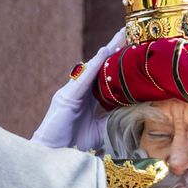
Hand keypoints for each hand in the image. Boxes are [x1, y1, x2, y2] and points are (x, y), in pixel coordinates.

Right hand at [31, 28, 126, 150]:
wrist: (52, 155)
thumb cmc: (73, 144)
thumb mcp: (100, 131)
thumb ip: (113, 120)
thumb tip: (135, 116)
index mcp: (87, 98)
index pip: (105, 76)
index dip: (117, 63)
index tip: (133, 49)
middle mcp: (79, 91)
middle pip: (99, 66)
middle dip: (114, 49)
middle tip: (128, 32)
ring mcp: (71, 92)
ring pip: (92, 67)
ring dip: (107, 51)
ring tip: (121, 35)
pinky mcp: (66, 97)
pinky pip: (83, 77)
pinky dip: (95, 65)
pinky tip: (105, 52)